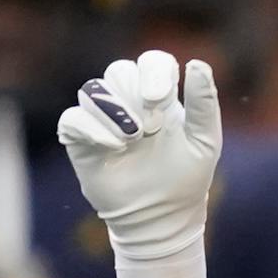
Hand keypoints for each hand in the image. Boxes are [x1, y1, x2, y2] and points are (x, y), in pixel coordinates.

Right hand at [57, 51, 220, 260]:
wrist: (161, 216)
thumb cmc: (186, 177)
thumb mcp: (205, 141)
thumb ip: (204, 104)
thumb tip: (197, 63)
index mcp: (161, 96)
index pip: (152, 61)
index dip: (154, 71)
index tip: (161, 98)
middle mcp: (129, 101)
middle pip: (120, 70)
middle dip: (134, 92)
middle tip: (151, 124)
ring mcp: (102, 119)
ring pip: (93, 88)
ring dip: (114, 110)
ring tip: (134, 138)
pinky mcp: (80, 139)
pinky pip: (72, 117)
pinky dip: (91, 127)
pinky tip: (115, 147)